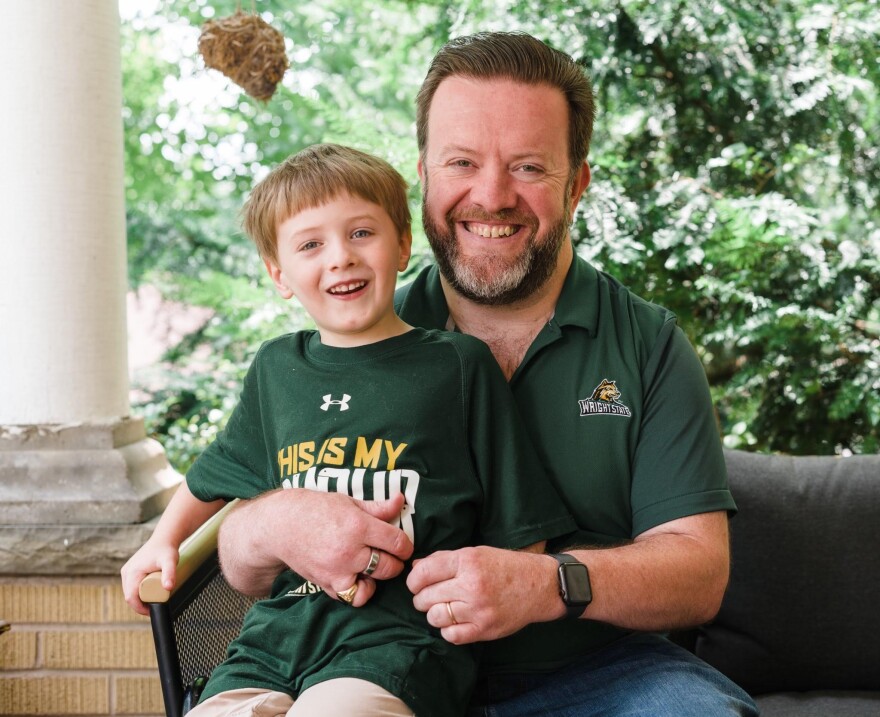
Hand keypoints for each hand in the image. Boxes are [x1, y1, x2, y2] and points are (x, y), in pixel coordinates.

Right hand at [120, 541, 179, 615]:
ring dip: (139, 599)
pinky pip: (131, 586)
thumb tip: (168, 588)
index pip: (131, 597)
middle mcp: (126, 572)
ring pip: (130, 591)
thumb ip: (170, 574)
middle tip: (155, 607)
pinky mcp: (131, 570)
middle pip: (130, 596)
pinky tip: (146, 596)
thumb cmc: (167, 549)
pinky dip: (138, 592)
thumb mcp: (170, 562)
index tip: (152, 612)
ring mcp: (127, 571)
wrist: (165, 538)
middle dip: (140, 605)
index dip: (140, 608)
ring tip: (153, 602)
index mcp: (132, 572)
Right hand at [219, 489, 413, 606]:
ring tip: (372, 568)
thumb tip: (401, 501)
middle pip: (388, 567)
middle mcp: (349, 551)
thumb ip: (377, 507)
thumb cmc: (316, 509)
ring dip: (376, 579)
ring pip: (371, 587)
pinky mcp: (325, 584)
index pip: (398, 543)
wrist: (280, 526)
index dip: (406, 545)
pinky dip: (356, 590)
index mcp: (358, 526)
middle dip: (395, 562)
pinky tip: (355, 576)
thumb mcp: (348, 502)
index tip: (403, 545)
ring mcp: (336, 570)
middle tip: (390, 555)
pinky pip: (350, 597)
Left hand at [407, 547, 557, 643]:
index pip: (424, 573)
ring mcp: (478, 610)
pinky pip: (451, 635)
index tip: (415, 583)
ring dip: (434, 614)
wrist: (539, 585)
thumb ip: (444, 559)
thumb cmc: (505, 566)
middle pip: (425, 597)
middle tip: (430, 596)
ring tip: (444, 607)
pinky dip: (448, 629)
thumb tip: (416, 567)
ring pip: (435, 617)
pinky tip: (455, 620)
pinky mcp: (484, 629)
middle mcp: (471, 585)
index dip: (413, 580)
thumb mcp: (475, 553)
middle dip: (421, 598)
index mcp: (467, 561)